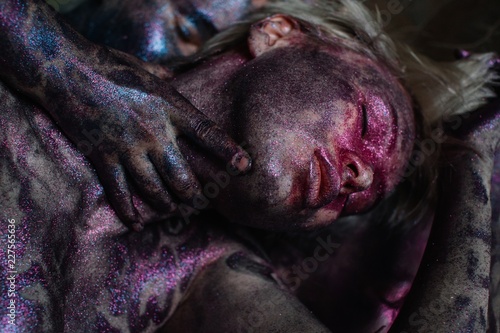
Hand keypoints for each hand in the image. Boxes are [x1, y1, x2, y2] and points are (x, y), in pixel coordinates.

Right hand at [56, 49, 250, 229]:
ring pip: (155, 189)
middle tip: (201, 202)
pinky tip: (137, 223)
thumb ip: (167, 83)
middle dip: (195, 194)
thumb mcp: (148, 70)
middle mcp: (154, 132)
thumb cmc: (110, 66)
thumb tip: (179, 83)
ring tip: (174, 211)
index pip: (207, 133)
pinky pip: (119, 192)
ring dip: (167, 205)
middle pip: (183, 175)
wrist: (67, 70)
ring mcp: (128, 148)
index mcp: (168, 107)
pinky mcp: (104, 157)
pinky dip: (128, 211)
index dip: (227, 151)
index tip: (245, 166)